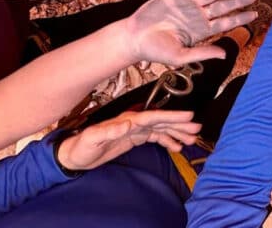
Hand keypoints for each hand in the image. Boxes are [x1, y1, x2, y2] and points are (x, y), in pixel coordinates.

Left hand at [56, 110, 200, 171]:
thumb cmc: (81, 147)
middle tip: (197, 128)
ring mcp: (135, 130)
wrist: (74, 155)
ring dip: (176, 132)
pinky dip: (167, 140)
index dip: (170, 116)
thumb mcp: (93, 139)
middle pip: (161, 121)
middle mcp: (134, 123)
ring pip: (161, 129)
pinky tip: (177, 146)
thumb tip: (129, 123)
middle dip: (179, 124)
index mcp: (127, 121)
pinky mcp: (134, 139)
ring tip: (192, 139)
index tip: (188, 116)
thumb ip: (110, 130)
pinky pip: (155, 138)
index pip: (153, 117)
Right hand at [123, 0, 257, 64]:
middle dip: (239, 0)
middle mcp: (199, 16)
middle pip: (224, 6)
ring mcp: (189, 5)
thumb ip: (203, 53)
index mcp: (202, 31)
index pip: (226, 22)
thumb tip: (224, 55)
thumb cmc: (156, 50)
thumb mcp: (181, 56)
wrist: (135, 37)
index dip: (241, 17)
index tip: (255, 13)